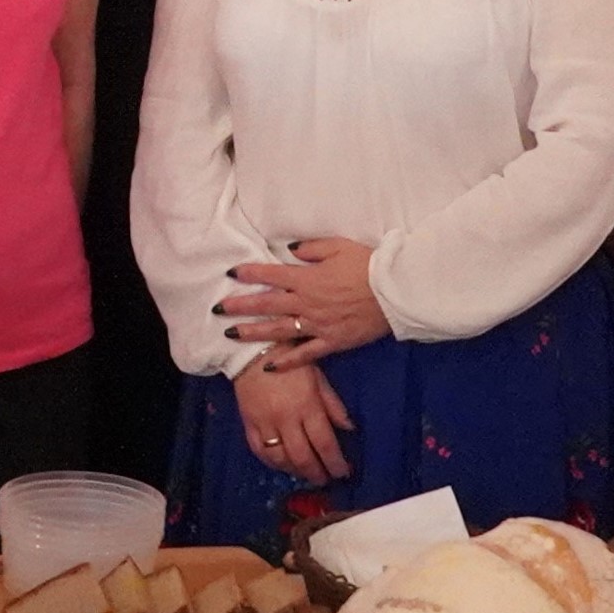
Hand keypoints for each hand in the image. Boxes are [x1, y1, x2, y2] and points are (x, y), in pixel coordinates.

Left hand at [221, 238, 387, 371]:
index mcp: (307, 278)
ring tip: (231, 335)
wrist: (395, 291)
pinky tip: (269, 366)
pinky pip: (305, 355)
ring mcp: (318, 325)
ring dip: (253, 333)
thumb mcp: (338, 246)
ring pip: (279, 330)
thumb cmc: (368, 265)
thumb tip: (290, 250)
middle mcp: (307, 302)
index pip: (270, 274)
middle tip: (218, 310)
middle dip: (240, 306)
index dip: (249, 274)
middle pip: (267, 304)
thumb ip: (311, 248)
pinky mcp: (332, 342)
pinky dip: (287, 362)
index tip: (231, 273)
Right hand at [235, 361, 352, 486]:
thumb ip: (333, 405)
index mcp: (307, 405)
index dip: (335, 463)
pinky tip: (283, 465)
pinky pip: (260, 452)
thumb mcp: (319, 378)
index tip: (343, 473)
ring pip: (281, 459)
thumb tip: (349, 428)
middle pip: (303, 457)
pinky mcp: (249, 424)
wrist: (252, 352)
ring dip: (296, 471)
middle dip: (317, 473)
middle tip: (325, 479)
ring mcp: (265, 423)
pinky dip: (273, 463)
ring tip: (306, 473)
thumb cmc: (292, 363)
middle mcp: (286, 419)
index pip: (324, 443)